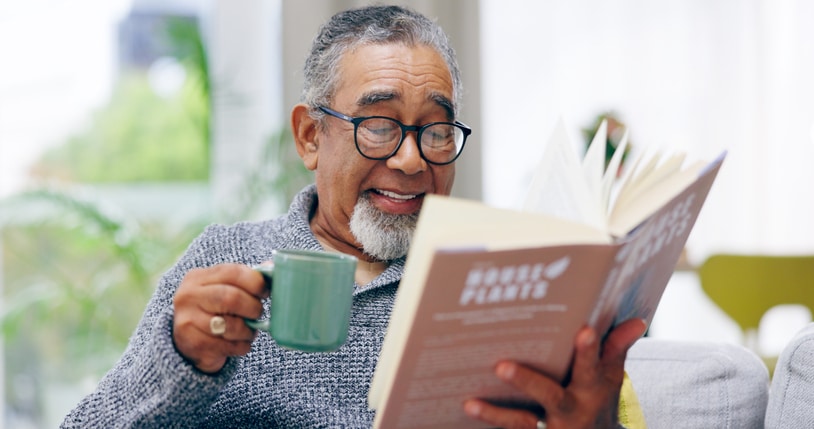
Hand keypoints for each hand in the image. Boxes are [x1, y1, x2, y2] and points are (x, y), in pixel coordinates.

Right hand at [172, 263, 269, 373]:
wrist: (187, 342)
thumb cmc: (213, 310)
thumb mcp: (223, 289)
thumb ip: (246, 279)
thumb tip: (273, 268)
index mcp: (198, 277)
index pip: (232, 272)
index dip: (255, 282)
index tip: (265, 293)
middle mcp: (188, 296)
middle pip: (231, 298)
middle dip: (253, 308)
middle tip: (258, 313)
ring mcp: (188, 320)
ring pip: (231, 325)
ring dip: (248, 331)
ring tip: (249, 331)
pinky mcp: (193, 344)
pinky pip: (228, 346)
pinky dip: (241, 346)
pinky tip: (239, 343)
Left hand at [463, 318, 646, 428]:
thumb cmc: (598, 400)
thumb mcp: (611, 378)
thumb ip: (616, 348)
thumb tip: (637, 321)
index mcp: (593, 388)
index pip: (593, 366)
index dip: (589, 350)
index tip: (583, 329)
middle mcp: (573, 410)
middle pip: (551, 397)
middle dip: (527, 382)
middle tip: (501, 366)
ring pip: (524, 424)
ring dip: (497, 416)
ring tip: (471, 403)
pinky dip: (492, 424)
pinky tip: (467, 410)